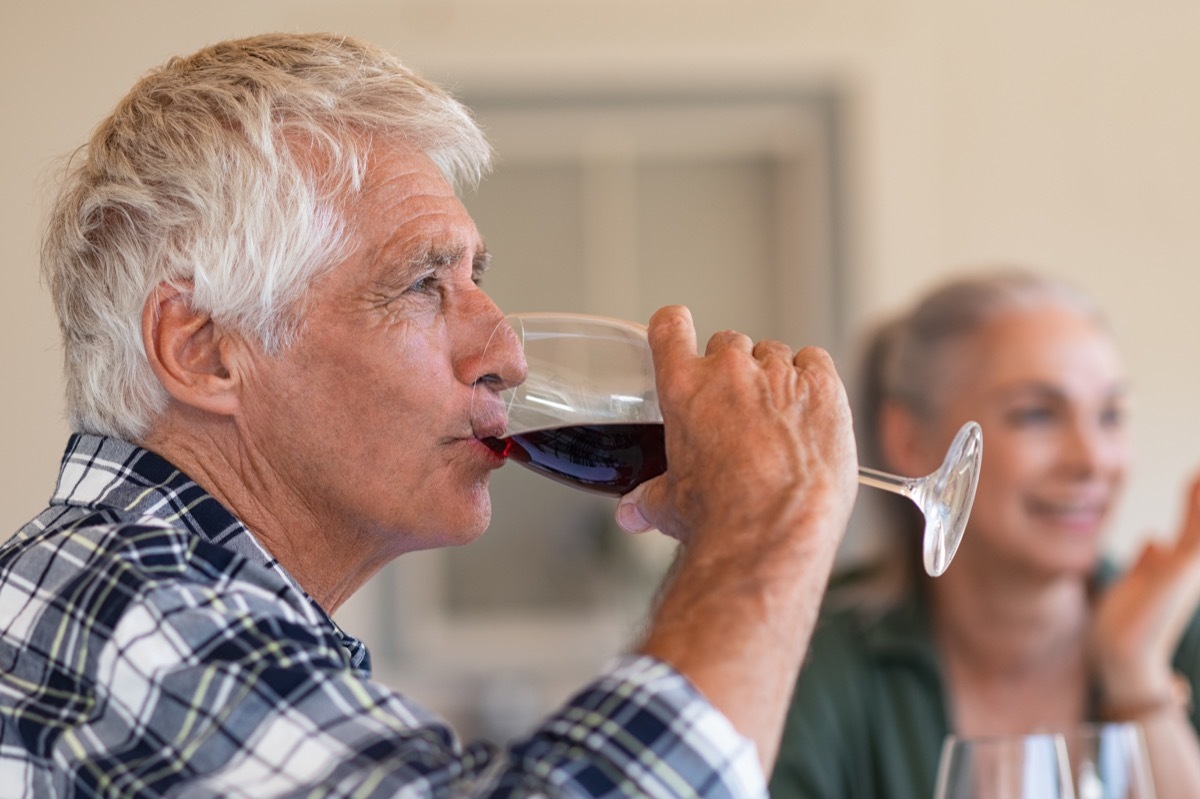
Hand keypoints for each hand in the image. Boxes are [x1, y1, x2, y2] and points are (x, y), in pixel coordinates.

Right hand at [615, 305, 857, 550]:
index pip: (670, 329)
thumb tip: (633, 510)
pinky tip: (808, 409)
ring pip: (772, 352)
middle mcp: (730, 371)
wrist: (774, 528)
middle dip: (731, 370)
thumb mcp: (671, 504)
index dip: (673, 326)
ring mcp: (779, 375)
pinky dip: (811, 377)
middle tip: (736, 408)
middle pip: (728, 343)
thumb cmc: (720, 516)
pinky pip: (815, 360)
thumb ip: (651, 497)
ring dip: (772, 376)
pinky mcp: (822, 386)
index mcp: (684, 388)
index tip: (677, 328)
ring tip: (777, 418)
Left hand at [1091, 473, 1199, 715]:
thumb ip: (1149, 560)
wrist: (1122, 652)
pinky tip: (1197, 477)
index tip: (1199, 470)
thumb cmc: (1128, 622)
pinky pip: (1197, 527)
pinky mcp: (1185, 568)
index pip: (1198, 517)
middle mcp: (1193, 562)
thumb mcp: (1141, 580)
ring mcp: (1192, 565)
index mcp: (1185, 562)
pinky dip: (1198, 503)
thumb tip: (1154, 539)